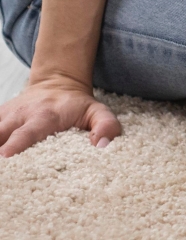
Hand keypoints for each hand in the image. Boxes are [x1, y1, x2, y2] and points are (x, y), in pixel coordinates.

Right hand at [0, 73, 120, 156]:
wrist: (58, 82)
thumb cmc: (77, 105)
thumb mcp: (97, 111)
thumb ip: (106, 125)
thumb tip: (102, 144)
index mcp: (45, 116)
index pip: (28, 131)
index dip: (16, 143)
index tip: (6, 155)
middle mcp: (21, 115)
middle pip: (1, 134)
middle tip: (1, 171)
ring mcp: (6, 116)